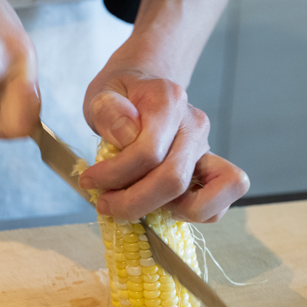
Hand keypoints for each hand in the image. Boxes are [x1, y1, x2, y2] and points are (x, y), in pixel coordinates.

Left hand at [80, 69, 248, 221]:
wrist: (142, 90)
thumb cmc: (121, 96)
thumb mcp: (101, 94)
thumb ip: (108, 111)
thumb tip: (126, 137)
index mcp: (169, 100)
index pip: (148, 152)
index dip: (115, 174)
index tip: (90, 180)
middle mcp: (195, 125)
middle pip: (174, 180)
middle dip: (134, 202)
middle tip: (105, 203)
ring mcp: (206, 150)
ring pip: (203, 200)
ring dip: (166, 213)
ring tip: (139, 205)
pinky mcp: (211, 171)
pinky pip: (217, 208)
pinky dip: (190, 216)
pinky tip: (160, 206)